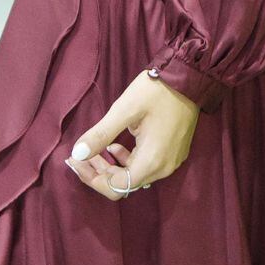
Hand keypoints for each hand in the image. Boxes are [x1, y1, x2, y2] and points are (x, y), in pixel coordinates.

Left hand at [65, 69, 198, 200]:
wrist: (190, 77)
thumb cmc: (156, 91)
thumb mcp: (124, 110)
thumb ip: (101, 134)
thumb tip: (76, 154)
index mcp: (151, 161)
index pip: (115, 187)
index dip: (91, 177)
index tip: (75, 160)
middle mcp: (163, 168)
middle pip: (124, 184)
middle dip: (99, 172)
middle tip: (81, 155)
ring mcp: (171, 161)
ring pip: (134, 176)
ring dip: (112, 167)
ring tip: (98, 150)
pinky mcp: (174, 153)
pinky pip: (146, 167)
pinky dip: (128, 161)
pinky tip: (118, 145)